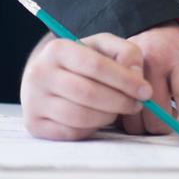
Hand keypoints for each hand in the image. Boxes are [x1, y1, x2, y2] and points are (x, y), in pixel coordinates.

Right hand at [21, 32, 152, 140]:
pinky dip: (91, 128)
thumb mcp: (102, 46)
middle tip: (137, 104)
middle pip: (88, 93)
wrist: (46, 75)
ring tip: (118, 110)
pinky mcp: (34, 124)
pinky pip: (71, 133)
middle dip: (120, 101)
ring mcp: (33, 101)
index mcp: (57, 49)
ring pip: (80, 116)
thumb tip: (137, 76)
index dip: (124, 80)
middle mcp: (39, 73)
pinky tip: (99, 118)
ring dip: (108, 116)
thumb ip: (125, 52)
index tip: (145, 90)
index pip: (95, 65)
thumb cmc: (81, 60)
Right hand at [123, 23, 178, 143]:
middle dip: (165, 126)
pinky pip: (118, 111)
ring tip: (151, 108)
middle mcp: (154, 61)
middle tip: (168, 114)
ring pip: (136, 118)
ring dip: (145, 124)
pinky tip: (135, 105)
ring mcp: (131, 66)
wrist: (154, 27)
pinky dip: (128, 117)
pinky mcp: (114, 71)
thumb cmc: (176, 55)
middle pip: (158, 116)